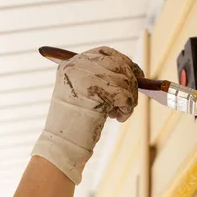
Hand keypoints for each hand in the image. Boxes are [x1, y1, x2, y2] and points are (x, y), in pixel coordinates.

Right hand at [31, 47, 143, 183]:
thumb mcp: (82, 93)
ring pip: (125, 81)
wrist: (61, 143)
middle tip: (130, 99)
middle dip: (131, 81)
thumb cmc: (73, 123)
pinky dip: (128, 109)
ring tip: (117, 113)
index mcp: (71, 64)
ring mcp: (87, 78)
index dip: (123, 62)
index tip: (135, 73)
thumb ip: (100, 79)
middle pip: (119, 64)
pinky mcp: (97, 92)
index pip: (105, 52)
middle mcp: (78, 66)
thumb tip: (132, 72)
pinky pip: (126, 95)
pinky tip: (118, 118)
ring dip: (129, 99)